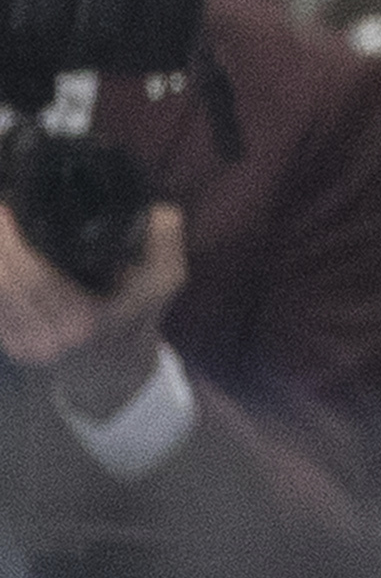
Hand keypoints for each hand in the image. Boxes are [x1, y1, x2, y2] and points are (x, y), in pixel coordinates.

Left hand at [0, 198, 185, 422]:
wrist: (114, 369)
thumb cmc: (139, 319)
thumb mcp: (166, 279)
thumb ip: (163, 240)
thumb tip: (152, 207)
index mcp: (83, 320)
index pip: (32, 277)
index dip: (11, 242)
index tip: (8, 208)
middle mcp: (47, 336)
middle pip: (5, 282)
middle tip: (2, 209)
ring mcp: (24, 343)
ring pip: (0, 292)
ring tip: (1, 223)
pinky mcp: (10, 342)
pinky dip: (1, 275)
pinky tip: (4, 252)